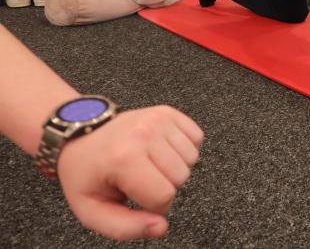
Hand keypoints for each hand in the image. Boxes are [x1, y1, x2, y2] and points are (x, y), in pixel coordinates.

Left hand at [58, 106, 202, 240]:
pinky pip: (197, 138)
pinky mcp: (168, 112)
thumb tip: (161, 227)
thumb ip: (125, 228)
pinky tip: (161, 150)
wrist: (81, 138)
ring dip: (175, 166)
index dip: (152, 205)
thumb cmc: (88, 175)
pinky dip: (184, 148)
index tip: (134, 194)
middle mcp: (143, 134)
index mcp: (123, 159)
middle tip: (140, 178)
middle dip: (164, 185)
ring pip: (192, 158)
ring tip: (149, 162)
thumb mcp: (92, 211)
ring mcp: (158, 119)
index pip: (164, 197)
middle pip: (182, 177)